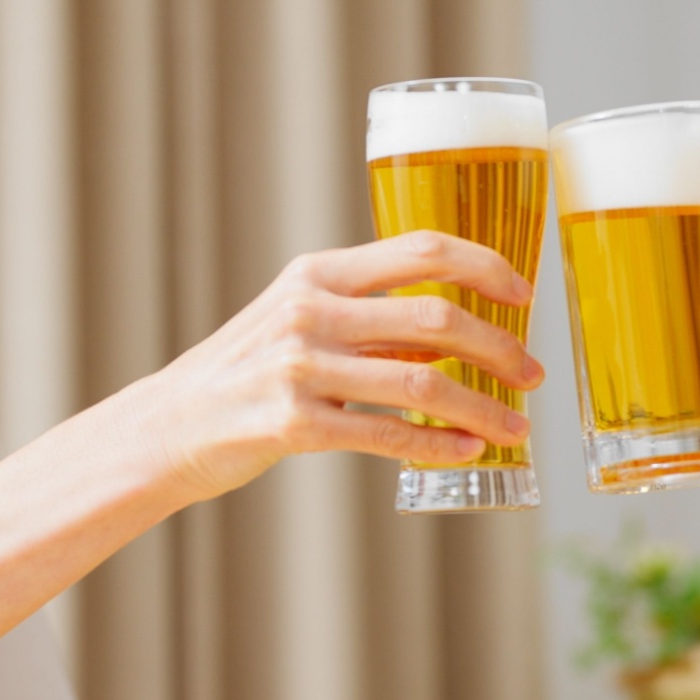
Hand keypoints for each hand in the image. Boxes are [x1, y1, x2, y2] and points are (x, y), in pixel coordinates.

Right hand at [141, 231, 542, 505]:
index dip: (485, 267)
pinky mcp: (294, 424)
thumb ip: (363, 313)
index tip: (524, 295)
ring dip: (483, 407)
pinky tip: (469, 451)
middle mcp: (309, 310)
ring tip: (516, 427)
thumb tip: (454, 329)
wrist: (167, 427)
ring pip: (421, 380)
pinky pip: (388, 433)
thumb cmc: (244, 375)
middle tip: (532, 374)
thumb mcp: (296, 319)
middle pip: (435, 316)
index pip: (421, 249)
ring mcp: (299, 367)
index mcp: (317, 273)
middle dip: (500, 347)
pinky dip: (439, 444)